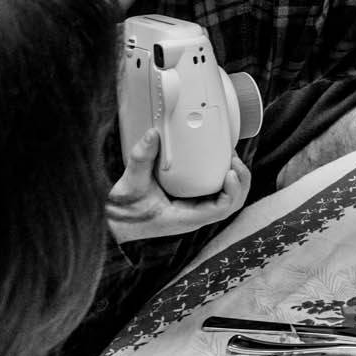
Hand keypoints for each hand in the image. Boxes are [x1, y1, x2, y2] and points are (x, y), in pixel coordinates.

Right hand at [105, 128, 250, 242]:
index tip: (231, 171)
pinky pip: (216, 194)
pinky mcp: (191, 203)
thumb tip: (153, 134)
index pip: (220, 210)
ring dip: (236, 180)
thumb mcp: (131, 183)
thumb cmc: (122, 209)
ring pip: (227, 200)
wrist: (114, 222)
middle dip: (240, 181)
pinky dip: (223, 179)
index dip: (232, 191)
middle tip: (234, 158)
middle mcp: (194, 216)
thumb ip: (141, 158)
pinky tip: (220, 162)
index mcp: (184, 218)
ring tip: (231, 157)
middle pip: (231, 204)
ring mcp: (194, 210)